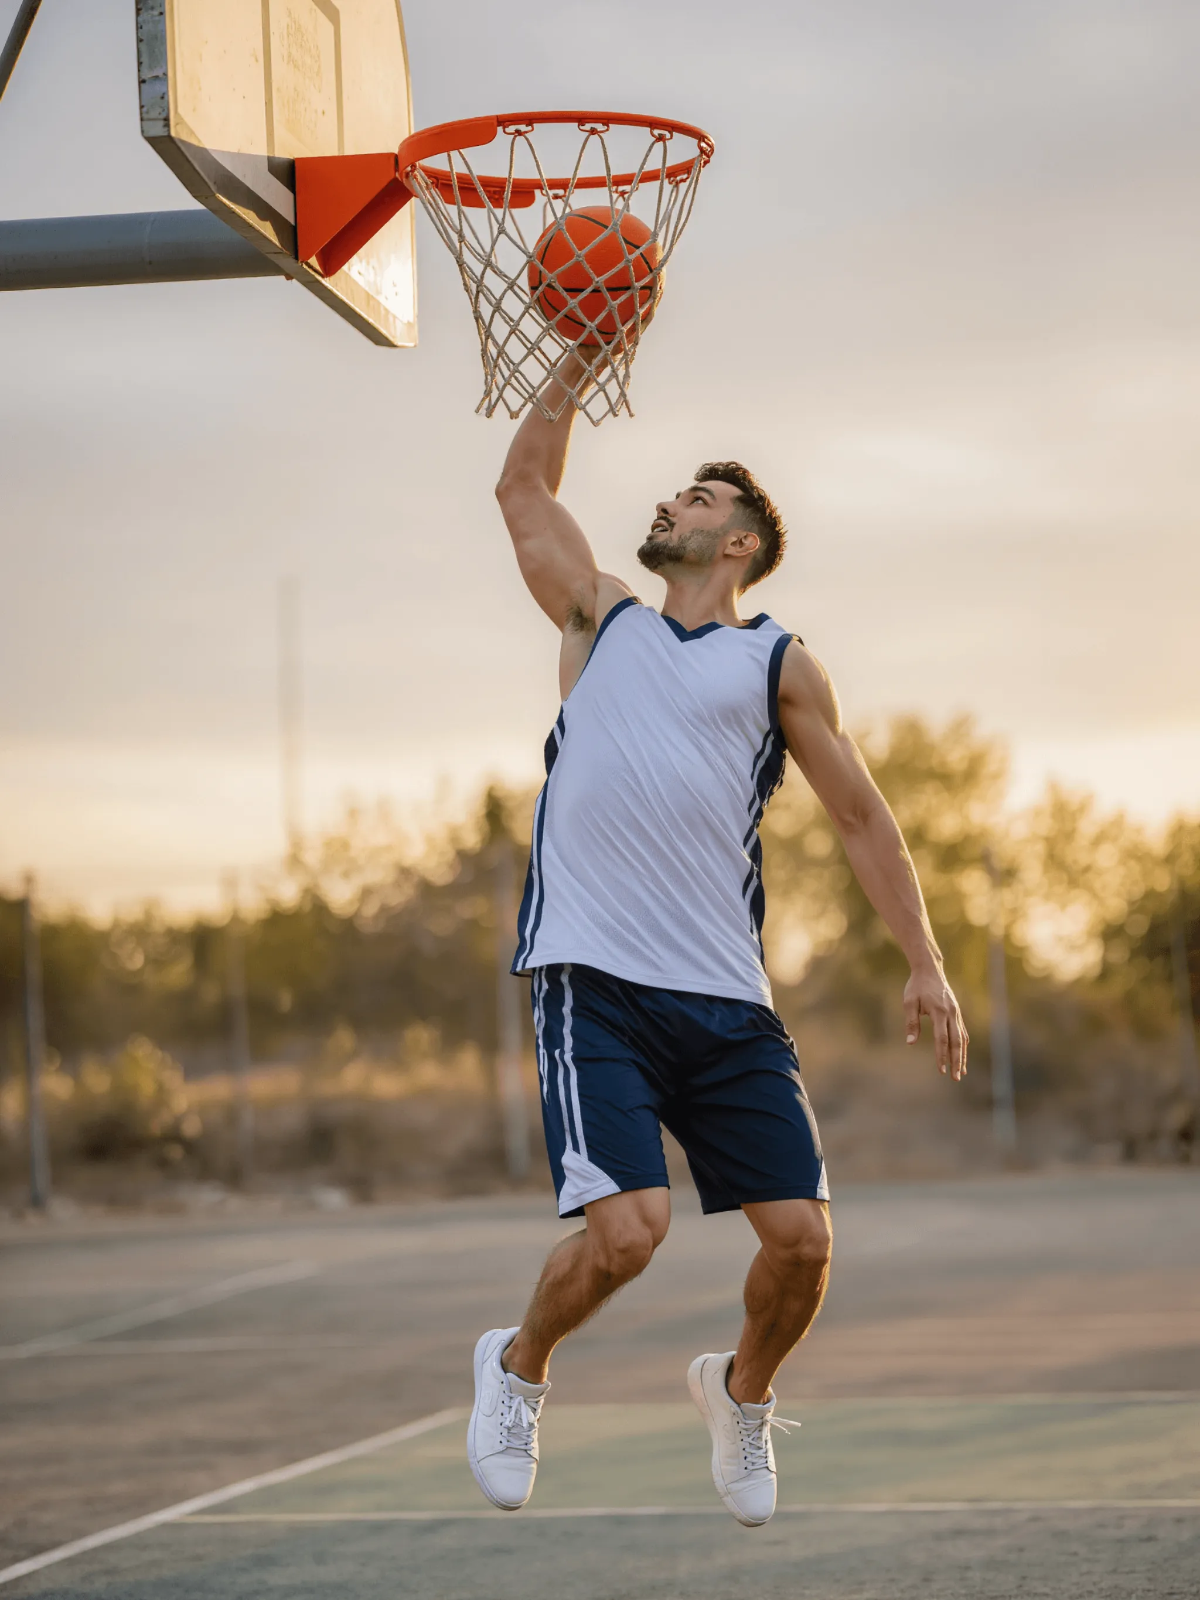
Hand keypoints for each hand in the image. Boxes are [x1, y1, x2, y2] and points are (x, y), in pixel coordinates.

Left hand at [904, 967, 967, 1081]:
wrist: (929, 969)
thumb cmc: (916, 986)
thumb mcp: (909, 1002)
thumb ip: (911, 1022)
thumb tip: (910, 1043)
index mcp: (940, 1012)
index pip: (942, 1039)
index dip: (941, 1055)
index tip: (941, 1070)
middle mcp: (951, 1013)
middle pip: (956, 1042)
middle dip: (956, 1061)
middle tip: (955, 1078)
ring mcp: (956, 1013)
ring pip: (962, 1038)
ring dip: (962, 1056)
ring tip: (961, 1072)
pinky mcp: (957, 1012)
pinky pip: (962, 1032)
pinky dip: (963, 1045)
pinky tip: (961, 1055)